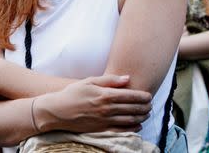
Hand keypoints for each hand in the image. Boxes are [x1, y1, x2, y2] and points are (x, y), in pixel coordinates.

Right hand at [36, 75, 151, 133]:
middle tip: (151, 105)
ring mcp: (104, 121)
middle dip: (145, 107)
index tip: (149, 96)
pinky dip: (132, 128)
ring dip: (141, 117)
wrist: (58, 111)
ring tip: (146, 114)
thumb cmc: (73, 93)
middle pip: (133, 109)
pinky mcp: (101, 130)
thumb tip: (127, 78)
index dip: (143, 96)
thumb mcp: (90, 81)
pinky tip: (137, 125)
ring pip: (130, 120)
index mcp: (105, 95)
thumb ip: (110, 80)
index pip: (131, 96)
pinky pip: (121, 131)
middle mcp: (107, 109)